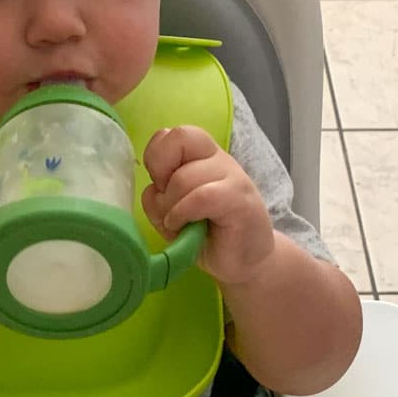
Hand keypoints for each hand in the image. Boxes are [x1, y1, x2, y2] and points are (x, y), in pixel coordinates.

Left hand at [143, 126, 274, 286]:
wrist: (245, 263)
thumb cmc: (208, 237)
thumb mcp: (172, 216)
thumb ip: (158, 200)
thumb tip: (152, 191)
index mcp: (203, 157)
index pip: (174, 133)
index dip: (157, 155)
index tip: (159, 184)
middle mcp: (219, 159)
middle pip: (178, 143)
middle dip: (161, 177)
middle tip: (167, 205)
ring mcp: (233, 177)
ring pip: (184, 176)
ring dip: (170, 205)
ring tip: (176, 224)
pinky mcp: (240, 201)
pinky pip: (202, 196)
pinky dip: (182, 213)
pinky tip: (182, 227)